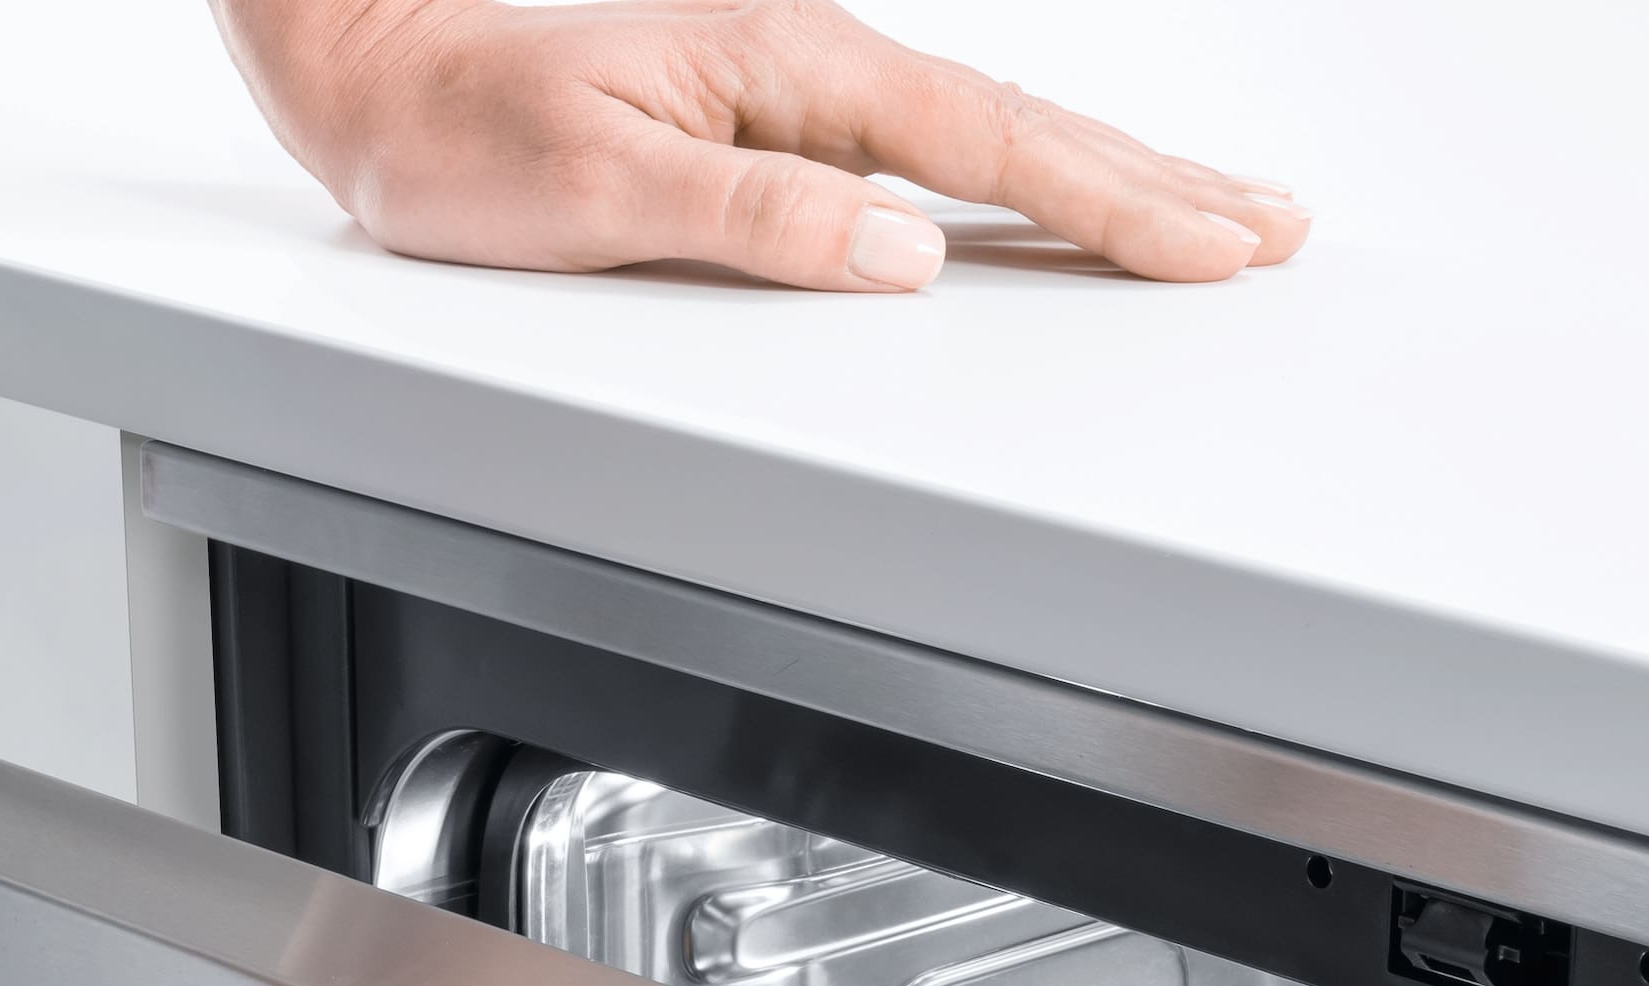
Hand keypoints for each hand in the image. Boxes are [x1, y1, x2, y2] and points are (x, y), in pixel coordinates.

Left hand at [218, 0, 1309, 290]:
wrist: (374, 69)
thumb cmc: (457, 130)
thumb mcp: (595, 193)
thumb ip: (755, 224)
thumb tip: (899, 252)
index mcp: (788, 73)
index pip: (987, 146)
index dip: (1112, 199)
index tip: (1210, 237)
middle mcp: (810, 70)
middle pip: (1024, 129)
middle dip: (1159, 181)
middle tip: (1274, 223)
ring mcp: (803, 95)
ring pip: (994, 136)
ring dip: (1114, 174)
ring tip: (1215, 209)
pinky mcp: (779, 125)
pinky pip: (940, 149)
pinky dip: (1026, 172)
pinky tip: (1067, 192)